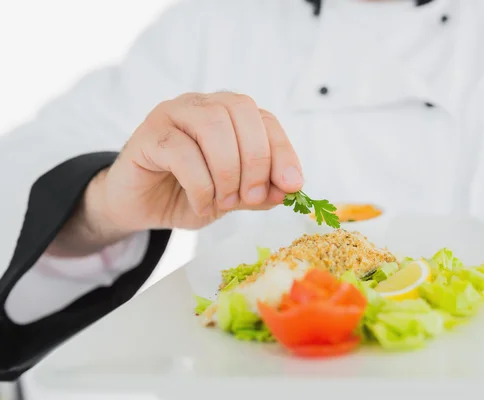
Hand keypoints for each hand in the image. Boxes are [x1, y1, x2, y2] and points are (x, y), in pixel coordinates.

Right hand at [48, 92, 303, 256]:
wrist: (142, 207)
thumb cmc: (190, 194)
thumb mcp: (234, 197)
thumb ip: (261, 190)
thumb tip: (290, 189)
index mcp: (228, 115)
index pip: (265, 120)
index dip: (282, 151)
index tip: (293, 185)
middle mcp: (202, 105)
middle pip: (240, 112)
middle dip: (255, 160)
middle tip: (251, 198)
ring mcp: (172, 114)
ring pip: (212, 126)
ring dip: (227, 171)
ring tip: (224, 202)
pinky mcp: (148, 135)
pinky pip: (180, 151)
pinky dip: (199, 184)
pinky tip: (200, 204)